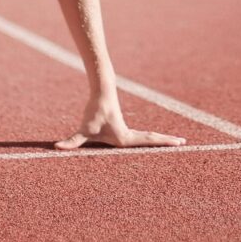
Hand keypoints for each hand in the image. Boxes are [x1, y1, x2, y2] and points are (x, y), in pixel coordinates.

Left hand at [55, 94, 184, 149]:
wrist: (100, 93)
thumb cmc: (93, 113)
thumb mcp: (83, 130)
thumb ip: (71, 141)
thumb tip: (56, 148)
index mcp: (125, 138)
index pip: (148, 142)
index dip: (163, 143)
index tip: (179, 142)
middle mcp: (129, 135)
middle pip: (152, 140)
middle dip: (167, 142)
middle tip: (184, 143)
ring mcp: (127, 130)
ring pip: (148, 137)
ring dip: (161, 140)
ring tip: (176, 142)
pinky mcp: (122, 127)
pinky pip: (141, 135)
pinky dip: (151, 138)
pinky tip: (154, 141)